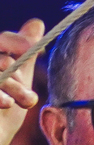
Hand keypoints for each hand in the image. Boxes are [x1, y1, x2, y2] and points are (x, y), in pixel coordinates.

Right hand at [0, 19, 44, 144]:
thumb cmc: (0, 120)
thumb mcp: (17, 84)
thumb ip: (24, 56)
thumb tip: (36, 23)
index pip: (2, 39)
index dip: (20, 42)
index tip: (38, 51)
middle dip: (17, 71)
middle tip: (30, 93)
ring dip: (10, 84)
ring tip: (23, 102)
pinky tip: (5, 104)